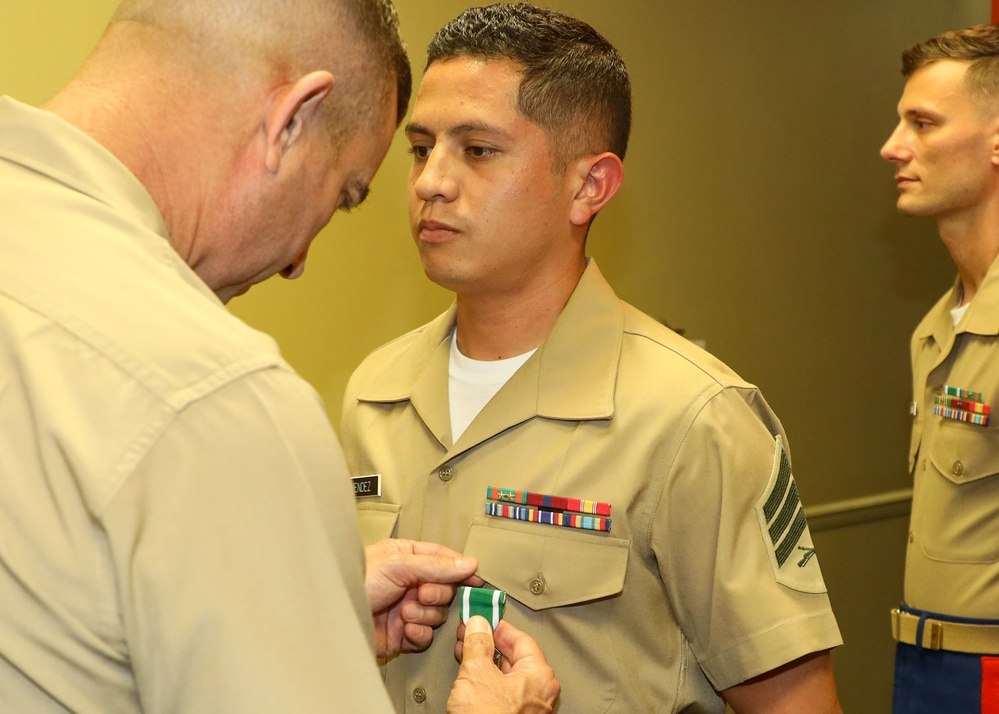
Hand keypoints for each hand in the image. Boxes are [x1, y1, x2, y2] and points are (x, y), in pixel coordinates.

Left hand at [364, 538, 481, 657]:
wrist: (334, 619)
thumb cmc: (355, 582)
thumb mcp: (397, 564)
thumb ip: (436, 564)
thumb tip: (467, 562)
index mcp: (406, 557)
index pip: (443, 559)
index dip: (461, 568)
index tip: (477, 578)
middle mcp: (408, 582)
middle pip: (445, 589)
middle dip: (436, 594)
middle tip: (421, 594)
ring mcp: (407, 608)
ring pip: (438, 614)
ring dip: (424, 615)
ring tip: (405, 613)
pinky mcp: (403, 634)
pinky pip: (426, 636)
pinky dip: (418, 634)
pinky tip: (405, 629)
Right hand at [447, 616, 559, 713]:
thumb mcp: (476, 671)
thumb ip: (477, 642)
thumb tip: (478, 625)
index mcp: (540, 676)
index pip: (522, 639)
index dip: (499, 625)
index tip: (485, 616)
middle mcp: (540, 693)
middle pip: (514, 656)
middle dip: (489, 642)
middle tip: (471, 631)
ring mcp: (528, 709)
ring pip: (506, 674)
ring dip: (484, 659)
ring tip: (464, 649)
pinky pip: (502, 690)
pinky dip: (486, 677)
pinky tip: (470, 672)